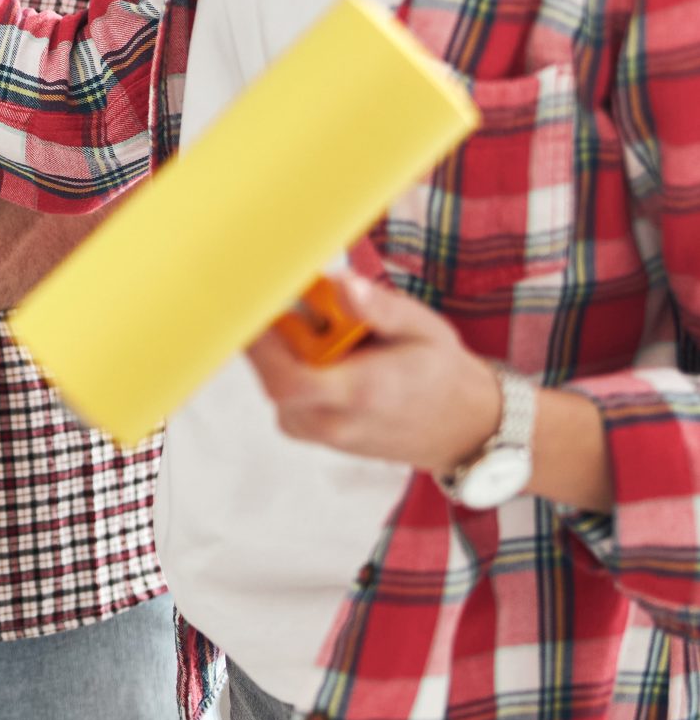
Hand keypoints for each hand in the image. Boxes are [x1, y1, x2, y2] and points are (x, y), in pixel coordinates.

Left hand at [245, 273, 501, 477]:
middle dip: (277, 336)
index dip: (261, 345)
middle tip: (304, 304)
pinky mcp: (316, 436)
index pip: (290, 379)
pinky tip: (326, 355)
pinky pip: (286, 398)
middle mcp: (336, 422)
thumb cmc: (438, 371)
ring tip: (329, 335)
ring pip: (276, 387)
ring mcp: (324, 435)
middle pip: (273, 379)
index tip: (258, 304)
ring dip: (287, 353)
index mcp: (363, 393)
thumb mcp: (421, 328)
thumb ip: (378, 308)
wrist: (461, 426)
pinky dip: (295, 369)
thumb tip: (341, 283)